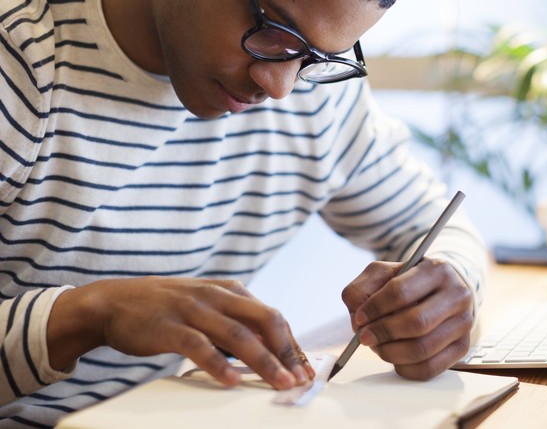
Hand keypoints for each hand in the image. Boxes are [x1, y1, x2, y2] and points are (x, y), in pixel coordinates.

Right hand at [47, 277, 314, 388]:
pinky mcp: (169, 326)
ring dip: (263, 361)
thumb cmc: (166, 309)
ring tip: (280, 383)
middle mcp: (217, 296)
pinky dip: (217, 364)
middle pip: (265, 320)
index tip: (307, 369)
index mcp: (231, 291)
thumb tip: (269, 350)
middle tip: (300, 378)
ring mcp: (193, 309)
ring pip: (238, 334)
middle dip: (287, 351)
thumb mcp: (207, 307)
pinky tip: (231, 381)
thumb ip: (235, 322)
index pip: (272, 317)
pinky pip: (199, 346)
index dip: (292, 345)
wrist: (113, 302)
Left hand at [341, 259, 473, 379]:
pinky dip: (405, 368)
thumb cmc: (409, 284)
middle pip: (416, 322)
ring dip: (391, 352)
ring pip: (422, 349)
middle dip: (383, 333)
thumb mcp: (384, 274)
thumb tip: (359, 319)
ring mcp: (463, 323)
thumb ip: (362, 288)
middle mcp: (457, 295)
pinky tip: (395, 357)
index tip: (361, 317)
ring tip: (379, 346)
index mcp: (437, 270)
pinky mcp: (463, 347)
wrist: (442, 292)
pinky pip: (429, 368)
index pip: (401, 291)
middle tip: (365, 337)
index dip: (375, 308)